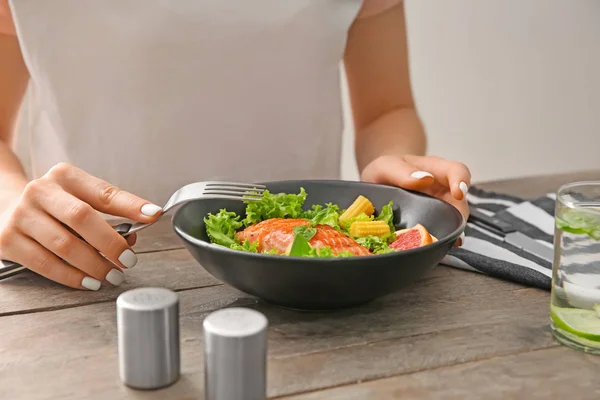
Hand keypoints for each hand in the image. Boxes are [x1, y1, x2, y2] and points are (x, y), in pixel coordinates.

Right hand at [0, 163, 162, 289]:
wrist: (5, 207)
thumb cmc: (56, 207)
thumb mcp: (81, 198)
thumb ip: (111, 213)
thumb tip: (138, 231)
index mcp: (65, 176)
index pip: (103, 192)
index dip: (130, 205)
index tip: (153, 215)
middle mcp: (40, 191)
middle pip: (82, 218)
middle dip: (111, 243)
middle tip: (129, 260)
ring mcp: (21, 215)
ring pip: (64, 245)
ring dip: (94, 265)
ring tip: (113, 275)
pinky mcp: (8, 240)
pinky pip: (45, 264)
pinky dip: (72, 276)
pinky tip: (89, 281)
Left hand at [361, 154, 470, 238]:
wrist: (377, 187)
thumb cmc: (385, 172)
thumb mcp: (385, 166)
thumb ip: (401, 171)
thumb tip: (424, 178)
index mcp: (435, 170)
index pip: (457, 171)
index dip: (462, 181)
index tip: (458, 193)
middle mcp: (442, 190)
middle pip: (461, 202)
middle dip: (458, 215)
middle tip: (450, 227)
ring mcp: (439, 208)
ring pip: (454, 220)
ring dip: (450, 231)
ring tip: (442, 241)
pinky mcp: (433, 223)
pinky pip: (441, 232)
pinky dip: (439, 239)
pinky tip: (433, 246)